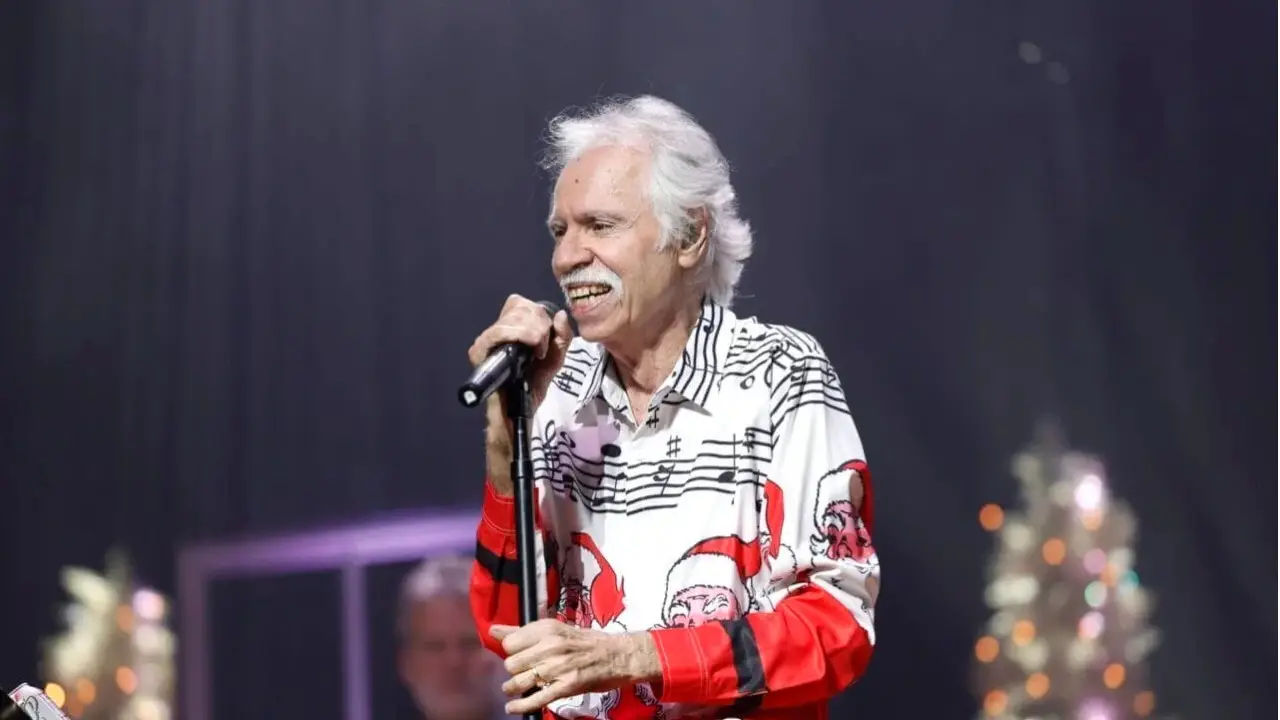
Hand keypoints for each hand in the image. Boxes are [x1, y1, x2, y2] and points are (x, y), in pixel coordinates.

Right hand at [468, 294, 572, 407]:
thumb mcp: (555, 359)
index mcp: (511, 329)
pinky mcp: (480, 352)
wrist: (521, 411)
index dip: (537, 314)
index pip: (519, 303)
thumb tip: (560, 315)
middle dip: (539, 324)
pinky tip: (531, 351)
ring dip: (533, 332)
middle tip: (543, 347)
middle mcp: (496, 332)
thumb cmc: (533, 386)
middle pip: (519, 307)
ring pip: (512, 317)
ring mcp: (486, 341)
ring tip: (538, 352)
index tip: (546, 336)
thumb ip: (562, 337)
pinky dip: (520, 336)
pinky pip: (498, 332)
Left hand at [491, 620, 660, 714]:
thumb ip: (522, 631)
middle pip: (511, 664)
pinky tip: (513, 708)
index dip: (511, 652)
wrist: (618, 655)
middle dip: (514, 671)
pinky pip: (536, 699)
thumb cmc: (585, 642)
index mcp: (547, 628)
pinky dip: (521, 706)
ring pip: (519, 681)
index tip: (519, 655)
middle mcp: (550, 645)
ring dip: (514, 688)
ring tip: (517, 688)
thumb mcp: (554, 630)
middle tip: (524, 672)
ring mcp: (558, 667)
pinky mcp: (566, 687)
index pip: (510, 643)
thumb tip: (493, 630)